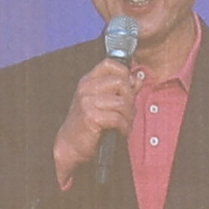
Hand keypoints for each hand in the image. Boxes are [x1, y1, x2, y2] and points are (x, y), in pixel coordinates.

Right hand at [50, 55, 139, 187]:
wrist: (70, 145)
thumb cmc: (87, 123)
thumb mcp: (103, 101)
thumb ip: (121, 89)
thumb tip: (138, 79)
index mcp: (88, 81)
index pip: (110, 64)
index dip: (124, 73)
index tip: (128, 86)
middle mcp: (86, 89)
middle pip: (121, 82)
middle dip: (130, 98)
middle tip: (127, 110)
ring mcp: (87, 102)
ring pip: (123, 102)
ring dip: (129, 116)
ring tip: (124, 122)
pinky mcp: (91, 117)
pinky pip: (118, 118)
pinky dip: (124, 127)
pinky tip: (120, 131)